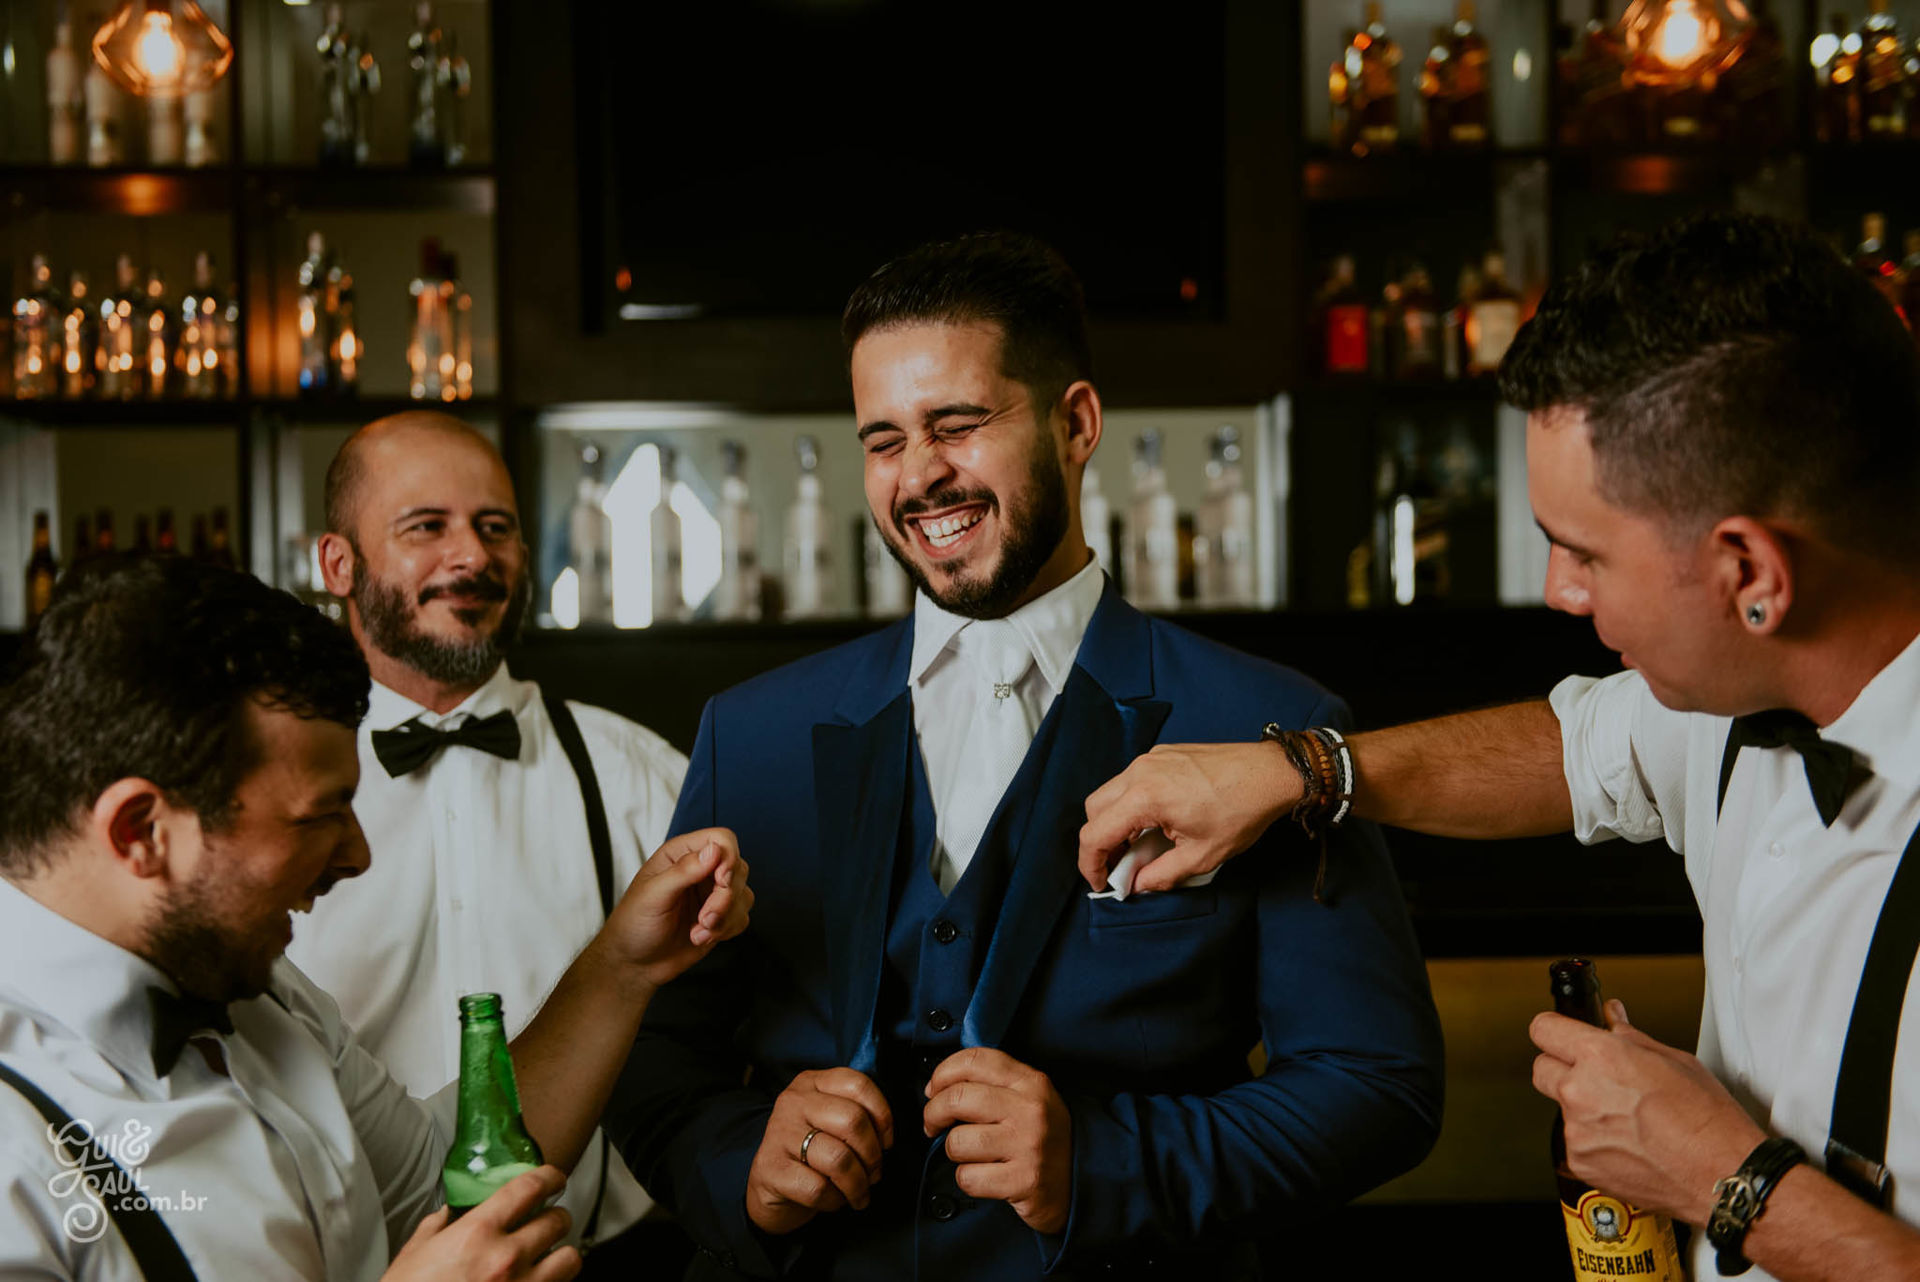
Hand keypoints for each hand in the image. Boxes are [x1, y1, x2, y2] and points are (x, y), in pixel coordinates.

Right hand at [383, 1165, 579, 1281]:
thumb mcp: (412, 1256)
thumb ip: (434, 1229)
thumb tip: (445, 1215)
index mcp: (476, 1234)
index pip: (529, 1188)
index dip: (549, 1177)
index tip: (554, 1179)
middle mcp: (506, 1258)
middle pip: (558, 1220)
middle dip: (554, 1218)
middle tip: (545, 1223)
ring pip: (570, 1258)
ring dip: (560, 1254)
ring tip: (546, 1257)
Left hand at [605, 828, 752, 989]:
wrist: (635, 963)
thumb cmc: (634, 924)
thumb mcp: (653, 894)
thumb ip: (683, 870)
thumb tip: (713, 851)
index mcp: (681, 854)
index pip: (721, 839)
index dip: (729, 857)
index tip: (722, 881)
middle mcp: (700, 870)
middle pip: (738, 868)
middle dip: (725, 897)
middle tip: (704, 917)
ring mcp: (711, 894)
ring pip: (743, 895)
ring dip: (725, 918)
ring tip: (698, 930)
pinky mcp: (720, 917)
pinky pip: (742, 916)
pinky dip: (726, 930)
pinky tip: (701, 936)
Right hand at [746, 1068, 895, 1235]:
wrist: (768, 1188)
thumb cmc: (810, 1154)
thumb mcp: (831, 1123)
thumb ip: (857, 1117)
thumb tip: (886, 1140)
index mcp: (811, 1083)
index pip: (858, 1085)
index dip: (882, 1117)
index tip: (886, 1142)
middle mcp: (793, 1101)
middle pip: (852, 1120)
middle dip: (872, 1155)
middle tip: (874, 1174)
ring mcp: (779, 1133)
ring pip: (838, 1159)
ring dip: (858, 1184)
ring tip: (858, 1193)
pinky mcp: (771, 1169)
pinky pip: (818, 1188)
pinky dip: (834, 1201)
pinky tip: (832, 1200)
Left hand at [923, 1048, 1071, 1235]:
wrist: (1082, 1184)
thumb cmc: (1044, 1138)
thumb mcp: (1030, 1098)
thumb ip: (994, 1084)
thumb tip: (938, 1086)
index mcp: (1031, 1082)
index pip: (974, 1060)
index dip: (942, 1074)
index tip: (933, 1090)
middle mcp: (1031, 1109)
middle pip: (957, 1098)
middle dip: (934, 1113)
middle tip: (934, 1125)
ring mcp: (1028, 1145)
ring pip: (957, 1142)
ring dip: (954, 1153)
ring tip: (971, 1155)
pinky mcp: (1024, 1180)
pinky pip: (968, 1177)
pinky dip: (968, 1180)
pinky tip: (986, 1177)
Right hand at [1077, 742, 1296, 893]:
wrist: (1271, 773)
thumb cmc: (1242, 810)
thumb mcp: (1202, 856)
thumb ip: (1161, 875)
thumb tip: (1137, 885)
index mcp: (1145, 797)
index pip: (1095, 834)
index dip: (1090, 864)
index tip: (1101, 882)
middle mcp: (1141, 772)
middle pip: (1094, 809)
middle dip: (1099, 841)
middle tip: (1118, 866)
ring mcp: (1151, 759)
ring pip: (1110, 792)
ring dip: (1115, 821)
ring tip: (1138, 846)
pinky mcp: (1162, 754)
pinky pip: (1131, 780)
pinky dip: (1131, 804)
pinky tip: (1154, 822)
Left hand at [1531, 999, 1765, 1224]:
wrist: (1722, 1176)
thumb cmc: (1707, 1121)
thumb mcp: (1674, 1061)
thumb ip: (1630, 1037)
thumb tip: (1613, 1018)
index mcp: (1600, 1057)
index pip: (1543, 1029)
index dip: (1554, 1029)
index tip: (1561, 1034)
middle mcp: (1580, 1092)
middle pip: (1541, 1068)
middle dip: (1562, 1068)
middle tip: (1594, 1076)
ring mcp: (1577, 1130)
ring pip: (1561, 1108)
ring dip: (1582, 1108)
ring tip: (1626, 1117)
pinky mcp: (1580, 1163)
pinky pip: (1574, 1142)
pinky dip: (1593, 1140)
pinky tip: (1628, 1143)